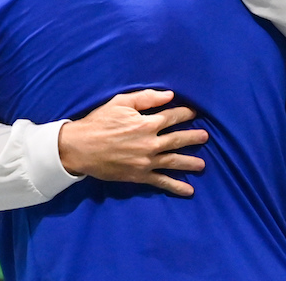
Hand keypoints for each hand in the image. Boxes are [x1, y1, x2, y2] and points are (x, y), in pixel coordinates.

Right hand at [58, 89, 208, 195]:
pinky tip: (188, 190)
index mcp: (146, 123)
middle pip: (178, 139)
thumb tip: (169, 95)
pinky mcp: (139, 175)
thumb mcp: (120, 102)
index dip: (184, 113)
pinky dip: (176, 186)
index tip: (193, 113)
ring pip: (174, 161)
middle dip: (193, 137)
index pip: (172, 117)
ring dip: (190, 163)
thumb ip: (146, 98)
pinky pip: (161, 181)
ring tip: (202, 165)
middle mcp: (151, 143)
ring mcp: (146, 161)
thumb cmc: (99, 122)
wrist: (80, 147)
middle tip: (205, 137)